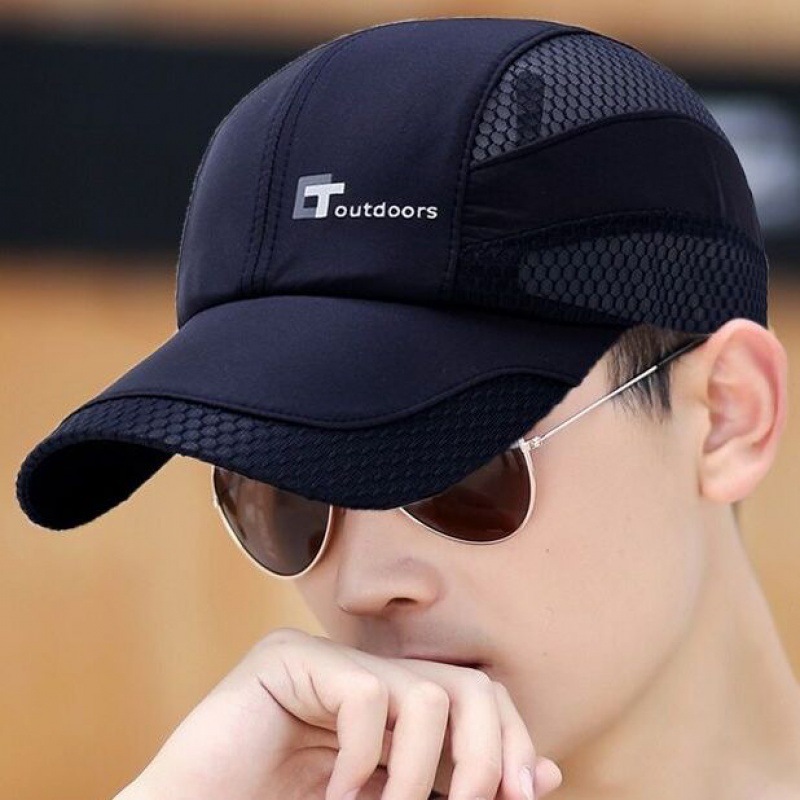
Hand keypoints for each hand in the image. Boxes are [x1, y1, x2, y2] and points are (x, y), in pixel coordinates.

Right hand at [114, 627, 561, 799]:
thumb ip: (448, 785)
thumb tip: (541, 775)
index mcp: (385, 709)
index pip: (475, 699)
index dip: (510, 742)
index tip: (528, 792)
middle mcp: (361, 673)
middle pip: (467, 685)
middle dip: (486, 755)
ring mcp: (323, 660)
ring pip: (425, 693)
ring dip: (417, 775)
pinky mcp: (285, 659)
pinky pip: (365, 695)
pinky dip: (364, 761)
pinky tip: (335, 794)